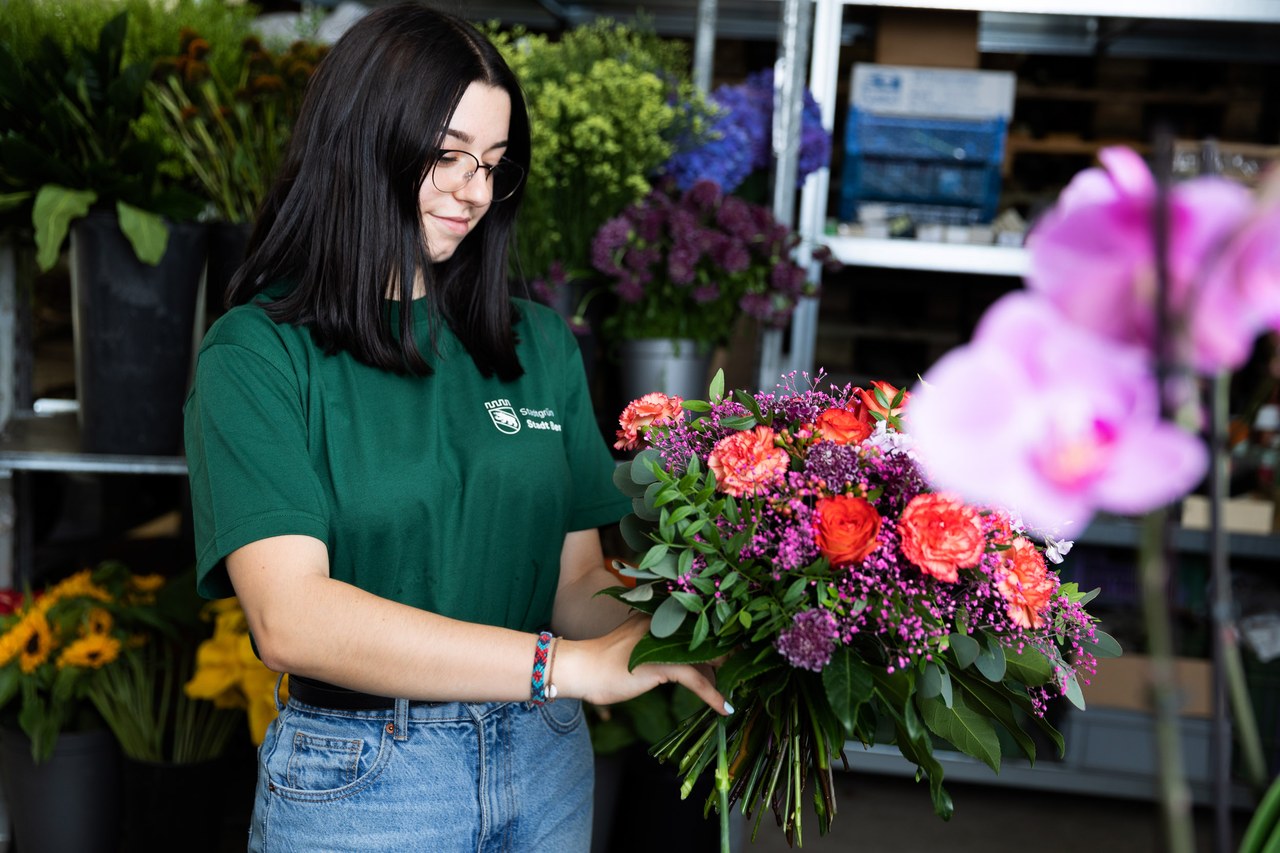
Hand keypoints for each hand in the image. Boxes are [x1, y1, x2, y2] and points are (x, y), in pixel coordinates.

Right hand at [552, 614, 730, 714]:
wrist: (581, 669)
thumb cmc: (608, 662)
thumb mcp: (644, 650)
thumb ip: (672, 649)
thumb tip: (705, 666)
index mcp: (662, 613)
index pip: (702, 623)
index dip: (723, 639)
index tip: (738, 654)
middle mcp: (666, 621)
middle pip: (711, 637)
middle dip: (729, 657)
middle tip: (743, 675)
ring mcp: (665, 641)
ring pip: (709, 657)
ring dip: (725, 677)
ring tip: (736, 691)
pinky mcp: (662, 663)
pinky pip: (697, 680)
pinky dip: (713, 695)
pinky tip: (723, 707)